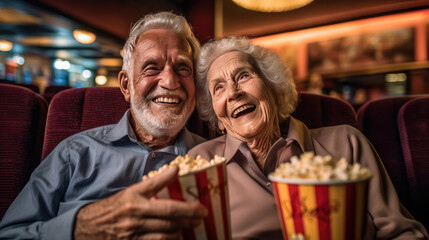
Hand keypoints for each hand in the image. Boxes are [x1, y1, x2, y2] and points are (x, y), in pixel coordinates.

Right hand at [74, 166, 207, 239]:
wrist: (85, 229)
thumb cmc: (111, 209)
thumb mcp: (128, 193)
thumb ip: (150, 186)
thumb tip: (173, 173)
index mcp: (132, 197)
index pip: (155, 185)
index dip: (169, 178)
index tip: (185, 175)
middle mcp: (133, 213)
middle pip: (168, 213)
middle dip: (190, 213)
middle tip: (203, 212)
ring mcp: (133, 232)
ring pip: (166, 231)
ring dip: (183, 228)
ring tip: (195, 225)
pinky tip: (179, 236)